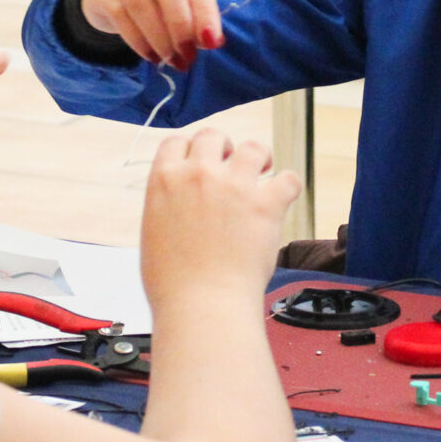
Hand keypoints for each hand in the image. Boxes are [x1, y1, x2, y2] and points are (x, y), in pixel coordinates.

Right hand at [80, 0, 224, 70]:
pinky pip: (120, 14)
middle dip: (180, 23)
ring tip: (171, 59)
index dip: (205, 11)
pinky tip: (151, 55)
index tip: (211, 42)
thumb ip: (200, 11)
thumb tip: (211, 41)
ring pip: (140, 1)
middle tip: (189, 54)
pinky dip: (138, 40)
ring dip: (159, 36)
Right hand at [140, 129, 299, 308]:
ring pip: (253, 148)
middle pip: (214, 136)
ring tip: (260, 173)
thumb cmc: (173, 284)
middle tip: (230, 168)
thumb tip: (180, 203)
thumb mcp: (152, 234)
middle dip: (223, 148)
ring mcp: (234, 186)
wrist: (202, 306)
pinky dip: (288, 186)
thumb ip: (167, 206)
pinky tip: (283, 196)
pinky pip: (288, 179)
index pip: (177, 142)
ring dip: (258, 158)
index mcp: (164, 180)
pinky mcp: (266, 204)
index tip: (200, 163)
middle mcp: (199, 174)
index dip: (190, 151)